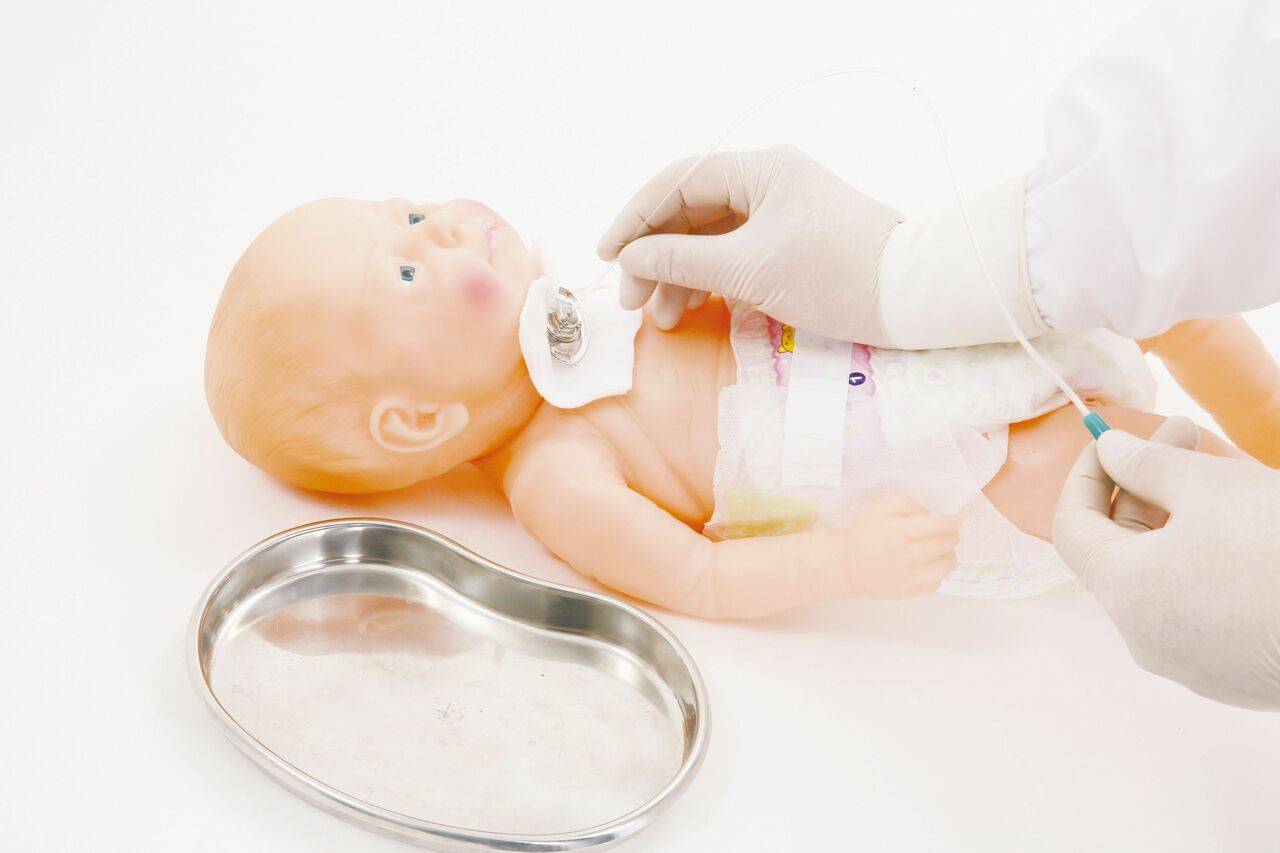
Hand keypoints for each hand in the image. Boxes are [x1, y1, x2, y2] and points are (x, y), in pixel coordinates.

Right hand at [597, 145, 902, 337]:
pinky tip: (692, 309)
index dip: (635, 219)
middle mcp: (768, 183)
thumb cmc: (835, 274)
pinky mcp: (790, 246)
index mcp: (761, 169)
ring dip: (680, 276)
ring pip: (710, 238)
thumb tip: (630, 257)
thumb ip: (683, 261)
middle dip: (656, 257)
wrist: (912, 297)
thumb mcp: (750, 269)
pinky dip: (709, 282)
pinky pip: (734, 256)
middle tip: (633, 303)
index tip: (607, 256)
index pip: (678, 182)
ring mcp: (780, 214)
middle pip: (690, 212)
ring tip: (663, 318)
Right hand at [814, 496, 959, 599]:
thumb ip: (907, 504)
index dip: (951, 521)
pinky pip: (933, 586)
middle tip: (952, 535)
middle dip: (952, 538)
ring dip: (950, 557)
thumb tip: (930, 514)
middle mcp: (904, 554)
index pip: (936, 524)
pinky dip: (938, 577)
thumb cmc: (866, 532)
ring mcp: (905, 576)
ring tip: (947, 552)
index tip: (957, 520)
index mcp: (898, 531)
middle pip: (942, 545)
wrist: (846, 564)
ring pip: (942, 568)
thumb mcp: (880, 508)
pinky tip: (932, 568)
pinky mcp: (905, 592)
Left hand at [1053, 417, 1279, 710]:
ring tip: (1223, 473)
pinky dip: (1207, 561)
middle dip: (1146, 487)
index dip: (1088, 475)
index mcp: (1124, 594)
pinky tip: (1247, 527)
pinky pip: (1202, 606)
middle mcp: (1145, 637)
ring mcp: (1193, 663)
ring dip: (1180, 520)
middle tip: (1185, 433)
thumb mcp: (1212, 488)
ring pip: (1165, 577)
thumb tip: (1110, 450)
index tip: (1112, 438)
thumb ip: (1148, 464)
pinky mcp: (1236, 673)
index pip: (1073, 527)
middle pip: (1122, 551)